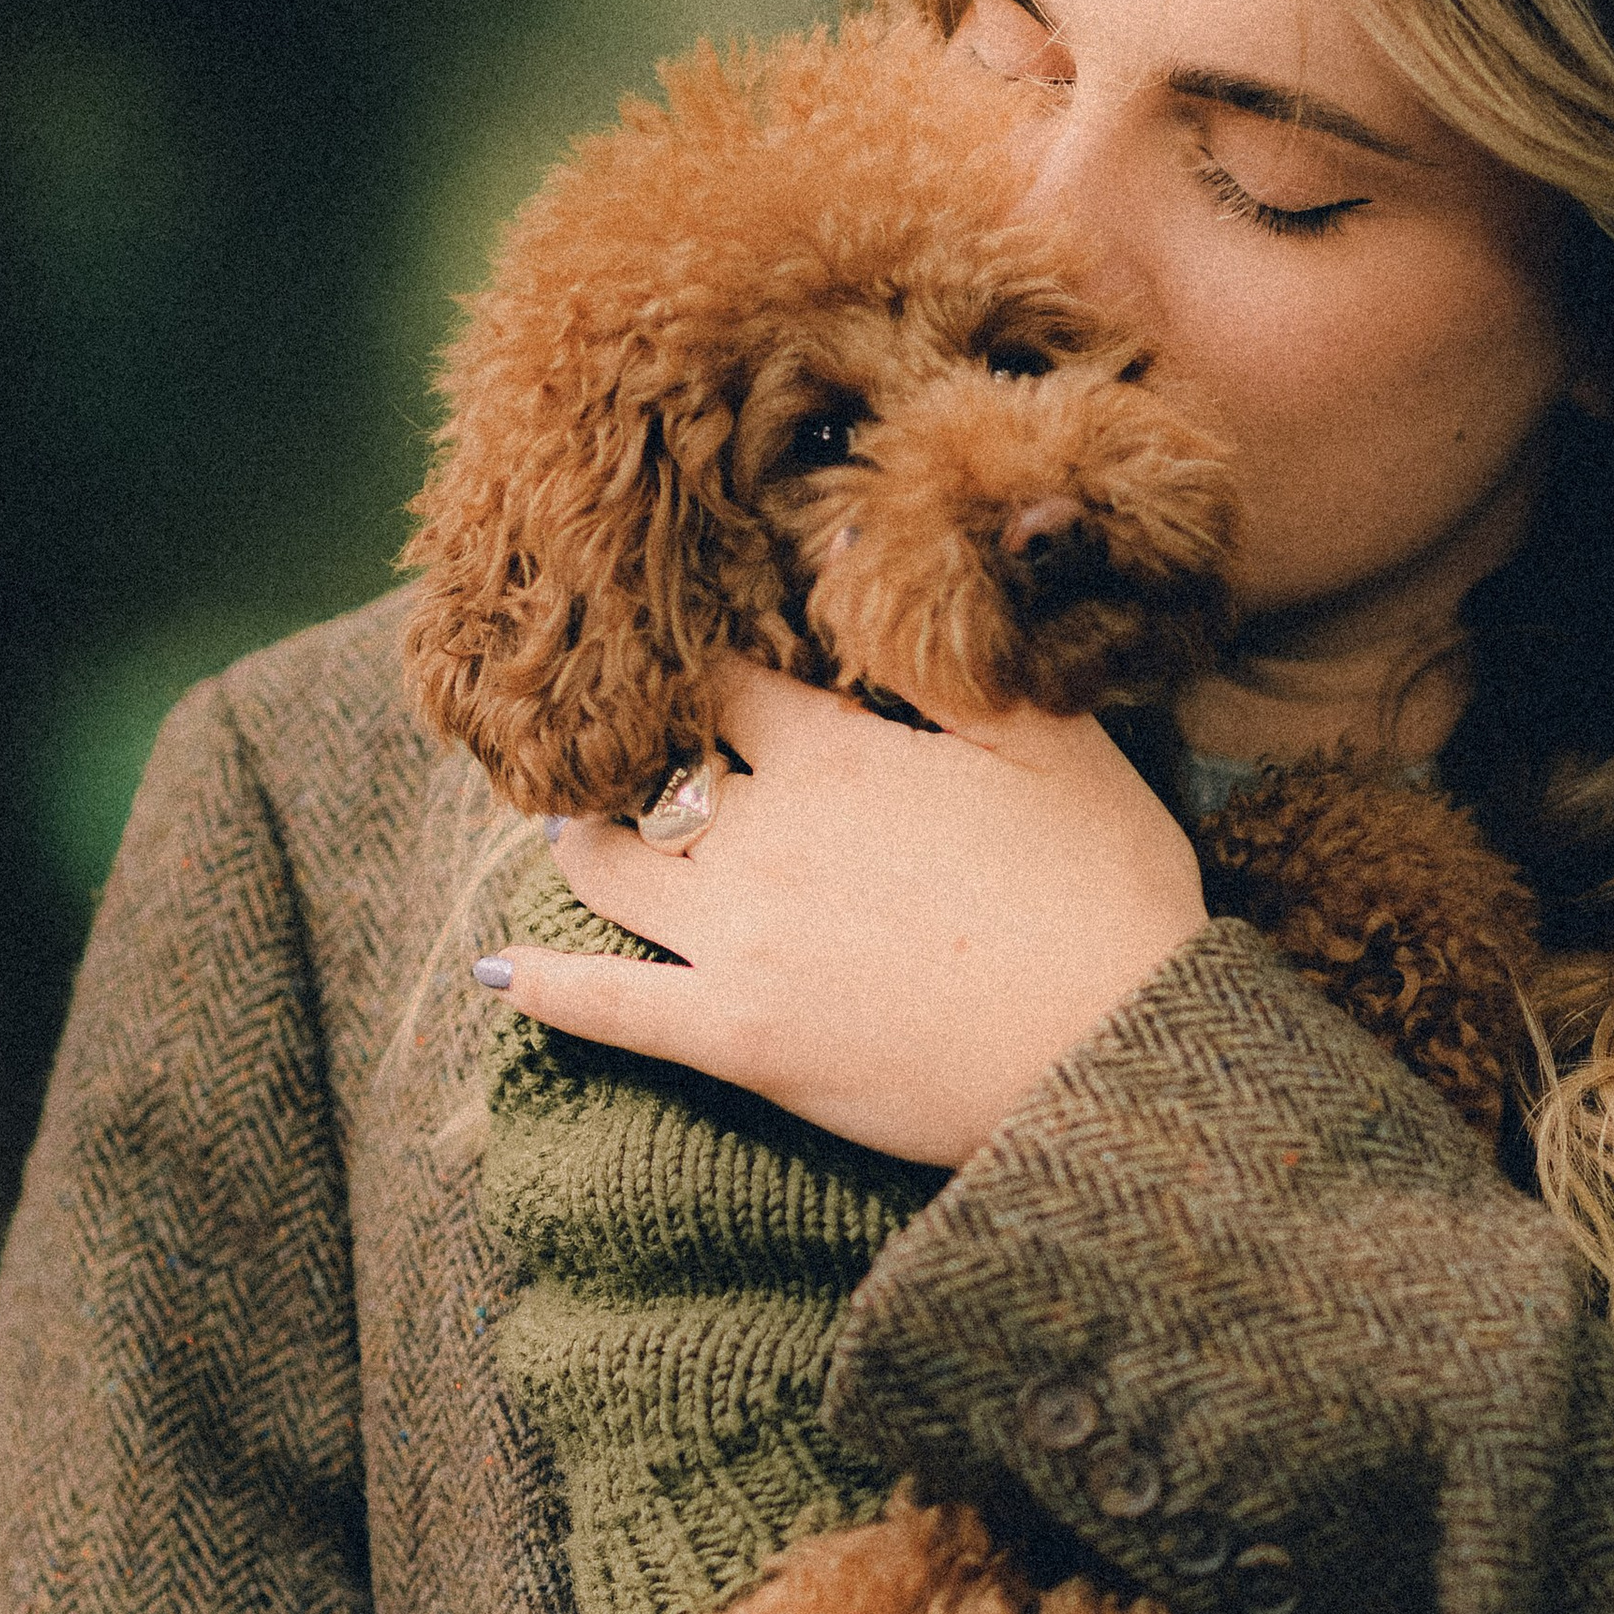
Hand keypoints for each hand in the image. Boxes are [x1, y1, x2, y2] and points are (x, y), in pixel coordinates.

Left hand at [480, 666, 1207, 1162]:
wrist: (1111, 1050)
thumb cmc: (1106, 892)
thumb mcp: (1054, 741)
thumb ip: (949, 658)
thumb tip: (866, 563)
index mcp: (833, 753)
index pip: (723, 684)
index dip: (698, 672)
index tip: (685, 668)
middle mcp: (763, 834)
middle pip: (652, 776)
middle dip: (629, 760)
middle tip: (611, 757)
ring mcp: (737, 939)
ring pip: (611, 872)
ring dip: (583, 845)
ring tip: (572, 834)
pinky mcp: (734, 1038)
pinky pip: (606, 1006)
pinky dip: (545, 986)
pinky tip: (502, 972)